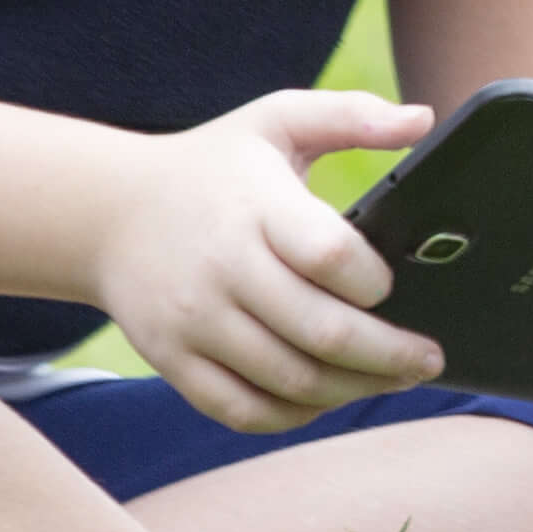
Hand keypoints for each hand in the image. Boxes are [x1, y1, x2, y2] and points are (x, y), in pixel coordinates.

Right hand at [95, 87, 443, 431]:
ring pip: (289, 379)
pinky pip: (241, 409)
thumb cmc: (211, 168)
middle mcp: (222, 270)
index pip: (328, 255)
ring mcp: (193, 321)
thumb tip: (422, 118)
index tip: (394, 287)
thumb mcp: (275, 121)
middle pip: (321, 331)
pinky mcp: (172, 360)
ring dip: (354, 389)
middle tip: (429, 359)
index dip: (372, 280)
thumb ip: (350, 115)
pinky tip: (328, 398)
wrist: (103, 212)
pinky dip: (293, 416)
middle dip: (390, 354)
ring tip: (394, 380)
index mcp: (255, 210)